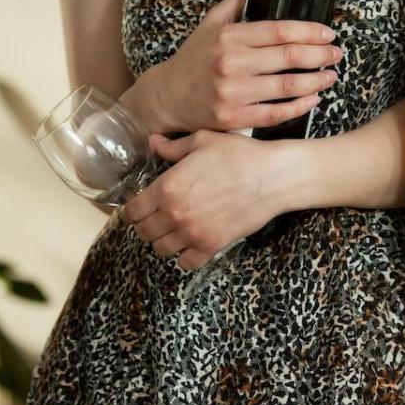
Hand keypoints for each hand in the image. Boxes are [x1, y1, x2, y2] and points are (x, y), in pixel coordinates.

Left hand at [122, 128, 289, 270]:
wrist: (272, 177)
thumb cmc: (238, 155)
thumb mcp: (202, 141)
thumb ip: (173, 147)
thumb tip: (153, 142)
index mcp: (167, 187)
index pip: (133, 210)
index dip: (134, 208)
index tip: (141, 205)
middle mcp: (175, 214)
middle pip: (143, 233)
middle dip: (146, 225)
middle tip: (156, 217)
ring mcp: (193, 233)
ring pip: (160, 250)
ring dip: (163, 241)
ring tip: (173, 229)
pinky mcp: (212, 246)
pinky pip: (186, 262)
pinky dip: (184, 256)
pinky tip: (190, 242)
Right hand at [156, 0, 341, 133]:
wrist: (166, 97)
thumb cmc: (191, 60)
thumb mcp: (208, 25)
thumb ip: (232, 3)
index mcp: (229, 37)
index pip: (279, 31)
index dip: (309, 32)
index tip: (328, 33)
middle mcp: (231, 64)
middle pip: (288, 57)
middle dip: (320, 55)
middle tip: (336, 53)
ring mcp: (233, 93)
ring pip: (287, 87)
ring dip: (315, 81)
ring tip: (330, 75)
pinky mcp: (233, 118)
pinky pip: (275, 114)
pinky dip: (298, 107)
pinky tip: (313, 99)